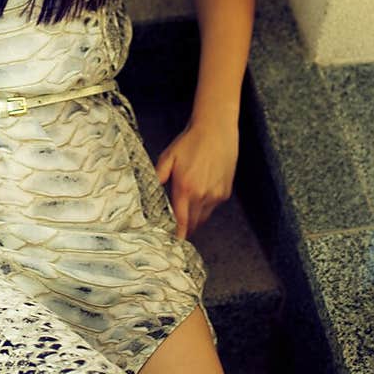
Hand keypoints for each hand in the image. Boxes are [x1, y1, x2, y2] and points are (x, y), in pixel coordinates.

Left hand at [154, 115, 238, 239]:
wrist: (216, 130)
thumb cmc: (190, 142)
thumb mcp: (168, 157)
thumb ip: (157, 177)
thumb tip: (149, 193)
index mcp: (186, 188)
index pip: (181, 221)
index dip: (177, 234)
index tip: (173, 243)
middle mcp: (203, 195)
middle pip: (193, 223)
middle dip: (184, 228)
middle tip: (176, 229)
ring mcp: (216, 194)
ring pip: (203, 217)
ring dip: (194, 218)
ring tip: (186, 212)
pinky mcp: (225, 191)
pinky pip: (213, 207)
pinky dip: (205, 206)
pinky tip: (199, 195)